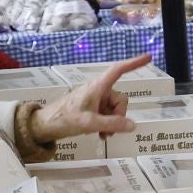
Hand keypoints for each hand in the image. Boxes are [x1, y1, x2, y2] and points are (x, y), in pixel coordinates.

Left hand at [30, 54, 148, 142]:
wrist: (44, 126)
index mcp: (97, 87)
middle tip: (108, 131)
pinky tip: (100, 134)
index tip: (148, 58)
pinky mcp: (91, 109)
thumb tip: (132, 125)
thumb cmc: (63, 119)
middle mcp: (98, 91)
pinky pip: (107, 115)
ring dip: (112, 123)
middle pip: (120, 99)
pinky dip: (107, 124)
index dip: (134, 63)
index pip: (118, 70)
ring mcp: (95, 100)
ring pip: (114, 110)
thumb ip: (111, 124)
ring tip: (102, 134)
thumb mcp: (89, 123)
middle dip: (118, 116)